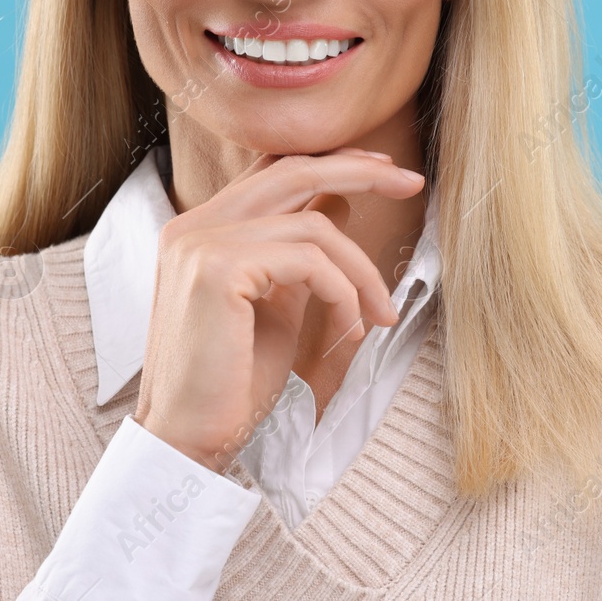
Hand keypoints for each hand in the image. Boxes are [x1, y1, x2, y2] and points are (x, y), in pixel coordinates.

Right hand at [132, 147, 425, 472]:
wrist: (188, 440)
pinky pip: (309, 260)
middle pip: (294, 171)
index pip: (274, 170)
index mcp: (199, 229)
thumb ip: (300, 253)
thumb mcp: (279, 303)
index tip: (385, 170)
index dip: (333, 161)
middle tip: (413, 184)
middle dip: (362, 172)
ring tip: (379, 312)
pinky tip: (350, 328)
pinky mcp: (216, 269)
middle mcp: (192, 225)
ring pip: (314, 225)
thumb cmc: (233, 382)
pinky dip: (344, 291)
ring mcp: (200, 242)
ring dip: (361, 270)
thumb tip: (341, 204)